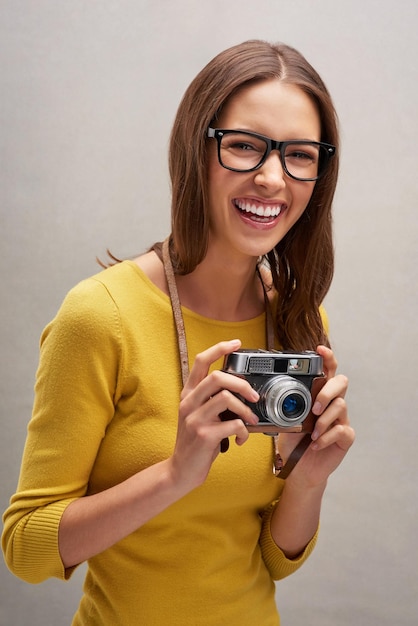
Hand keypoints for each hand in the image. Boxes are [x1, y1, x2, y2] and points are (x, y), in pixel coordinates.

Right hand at [169, 339, 259, 490]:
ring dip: (245, 409)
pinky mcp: (203, 435)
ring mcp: (194, 419)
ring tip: (250, 420)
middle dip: (241, 383)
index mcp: (188, 394)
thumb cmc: (196, 442)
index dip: (219, 349)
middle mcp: (188, 403)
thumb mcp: (198, 415)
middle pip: (217, 377)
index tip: (237, 343)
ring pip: (226, 398)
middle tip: (254, 396)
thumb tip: (241, 390)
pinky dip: (244, 431)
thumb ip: (212, 401)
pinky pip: (233, 424)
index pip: (201, 361)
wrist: (181, 471)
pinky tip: (241, 439)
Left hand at [279, 345, 354, 488]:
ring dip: (324, 419)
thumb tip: (266, 392)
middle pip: (341, 382)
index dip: (327, 358)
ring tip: (312, 431)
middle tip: (314, 408)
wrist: (299, 470)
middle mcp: (332, 403)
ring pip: (341, 405)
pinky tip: (315, 443)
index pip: (326, 371)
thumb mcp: (283, 420)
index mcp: (318, 394)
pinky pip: (342, 430)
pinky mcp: (345, 437)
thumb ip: (282, 405)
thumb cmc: (293, 442)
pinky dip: (326, 437)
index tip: (320, 349)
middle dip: (327, 391)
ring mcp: (341, 419)